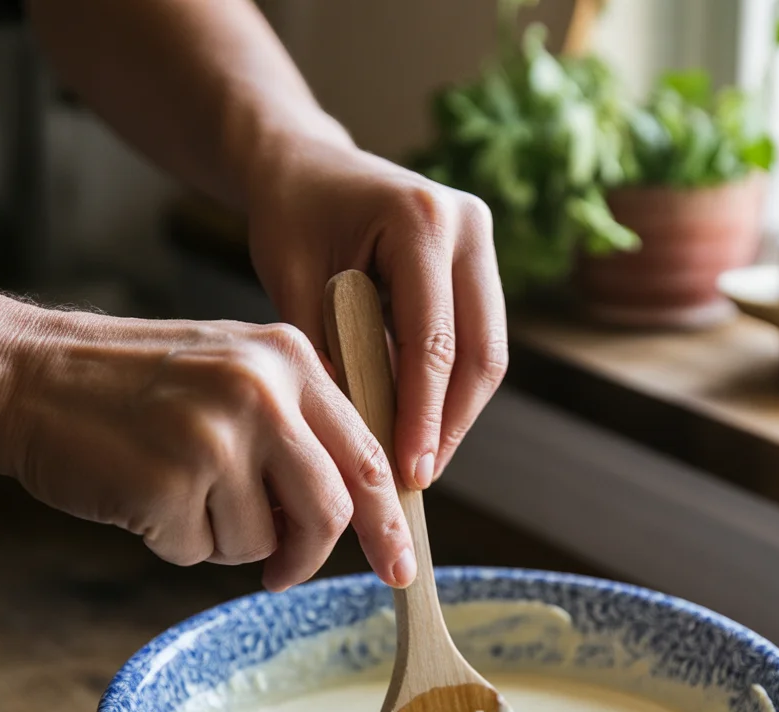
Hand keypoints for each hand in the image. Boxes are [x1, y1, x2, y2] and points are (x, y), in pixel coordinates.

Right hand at [0, 303, 413, 591]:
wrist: (32, 376)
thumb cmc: (139, 385)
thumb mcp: (236, 372)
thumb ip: (301, 427)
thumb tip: (355, 508)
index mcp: (290, 359)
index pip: (368, 456)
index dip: (388, 522)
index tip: (398, 566)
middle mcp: (262, 392)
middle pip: (331, 510)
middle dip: (308, 553)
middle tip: (281, 573)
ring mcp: (214, 437)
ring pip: (263, 541)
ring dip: (226, 540)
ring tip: (180, 493)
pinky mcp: (167, 484)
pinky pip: (200, 552)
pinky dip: (177, 542)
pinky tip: (146, 496)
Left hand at [245, 133, 508, 489]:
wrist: (305, 166)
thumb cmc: (291, 217)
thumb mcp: (293, 280)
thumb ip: (327, 351)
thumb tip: (359, 438)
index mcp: (421, 219)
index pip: (432, 340)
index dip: (423, 415)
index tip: (408, 471)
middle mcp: (468, 225)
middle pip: (481, 351)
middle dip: (451, 423)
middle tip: (420, 478)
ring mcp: (481, 243)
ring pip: (487, 352)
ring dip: (457, 413)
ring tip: (421, 461)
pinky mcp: (478, 264)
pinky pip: (476, 340)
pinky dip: (451, 389)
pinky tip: (423, 425)